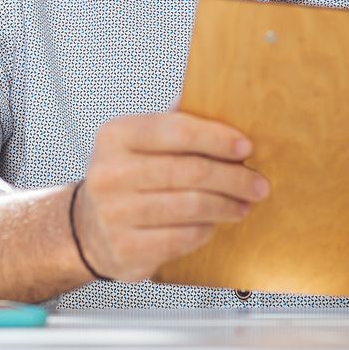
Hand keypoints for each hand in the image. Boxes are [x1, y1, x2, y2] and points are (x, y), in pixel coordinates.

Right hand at [74, 112, 269, 281]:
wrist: (88, 227)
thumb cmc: (129, 175)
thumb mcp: (139, 142)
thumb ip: (175, 122)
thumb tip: (227, 100)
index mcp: (115, 136)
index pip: (177, 130)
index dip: (217, 138)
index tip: (246, 147)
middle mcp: (109, 173)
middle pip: (190, 172)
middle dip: (233, 178)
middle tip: (259, 185)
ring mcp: (113, 214)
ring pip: (191, 207)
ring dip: (227, 206)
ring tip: (243, 205)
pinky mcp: (125, 249)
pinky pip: (183, 238)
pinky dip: (206, 230)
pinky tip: (214, 225)